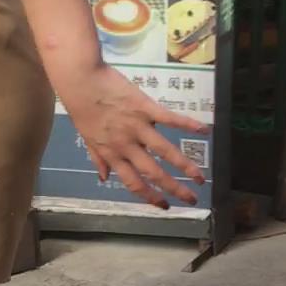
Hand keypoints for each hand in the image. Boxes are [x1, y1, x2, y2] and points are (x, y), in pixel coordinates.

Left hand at [58, 62, 209, 209]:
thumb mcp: (86, 138)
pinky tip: (204, 130)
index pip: (134, 183)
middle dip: (175, 189)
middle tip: (191, 198)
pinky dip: (188, 124)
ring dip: (185, 166)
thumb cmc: (81, 107)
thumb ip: (97, 158)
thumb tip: (104, 177)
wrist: (80, 80)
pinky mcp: (146, 107)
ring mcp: (137, 127)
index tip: (164, 205)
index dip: (150, 197)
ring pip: (166, 151)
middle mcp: (126, 145)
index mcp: (112, 154)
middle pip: (154, 173)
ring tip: (200, 178)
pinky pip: (170, 118)